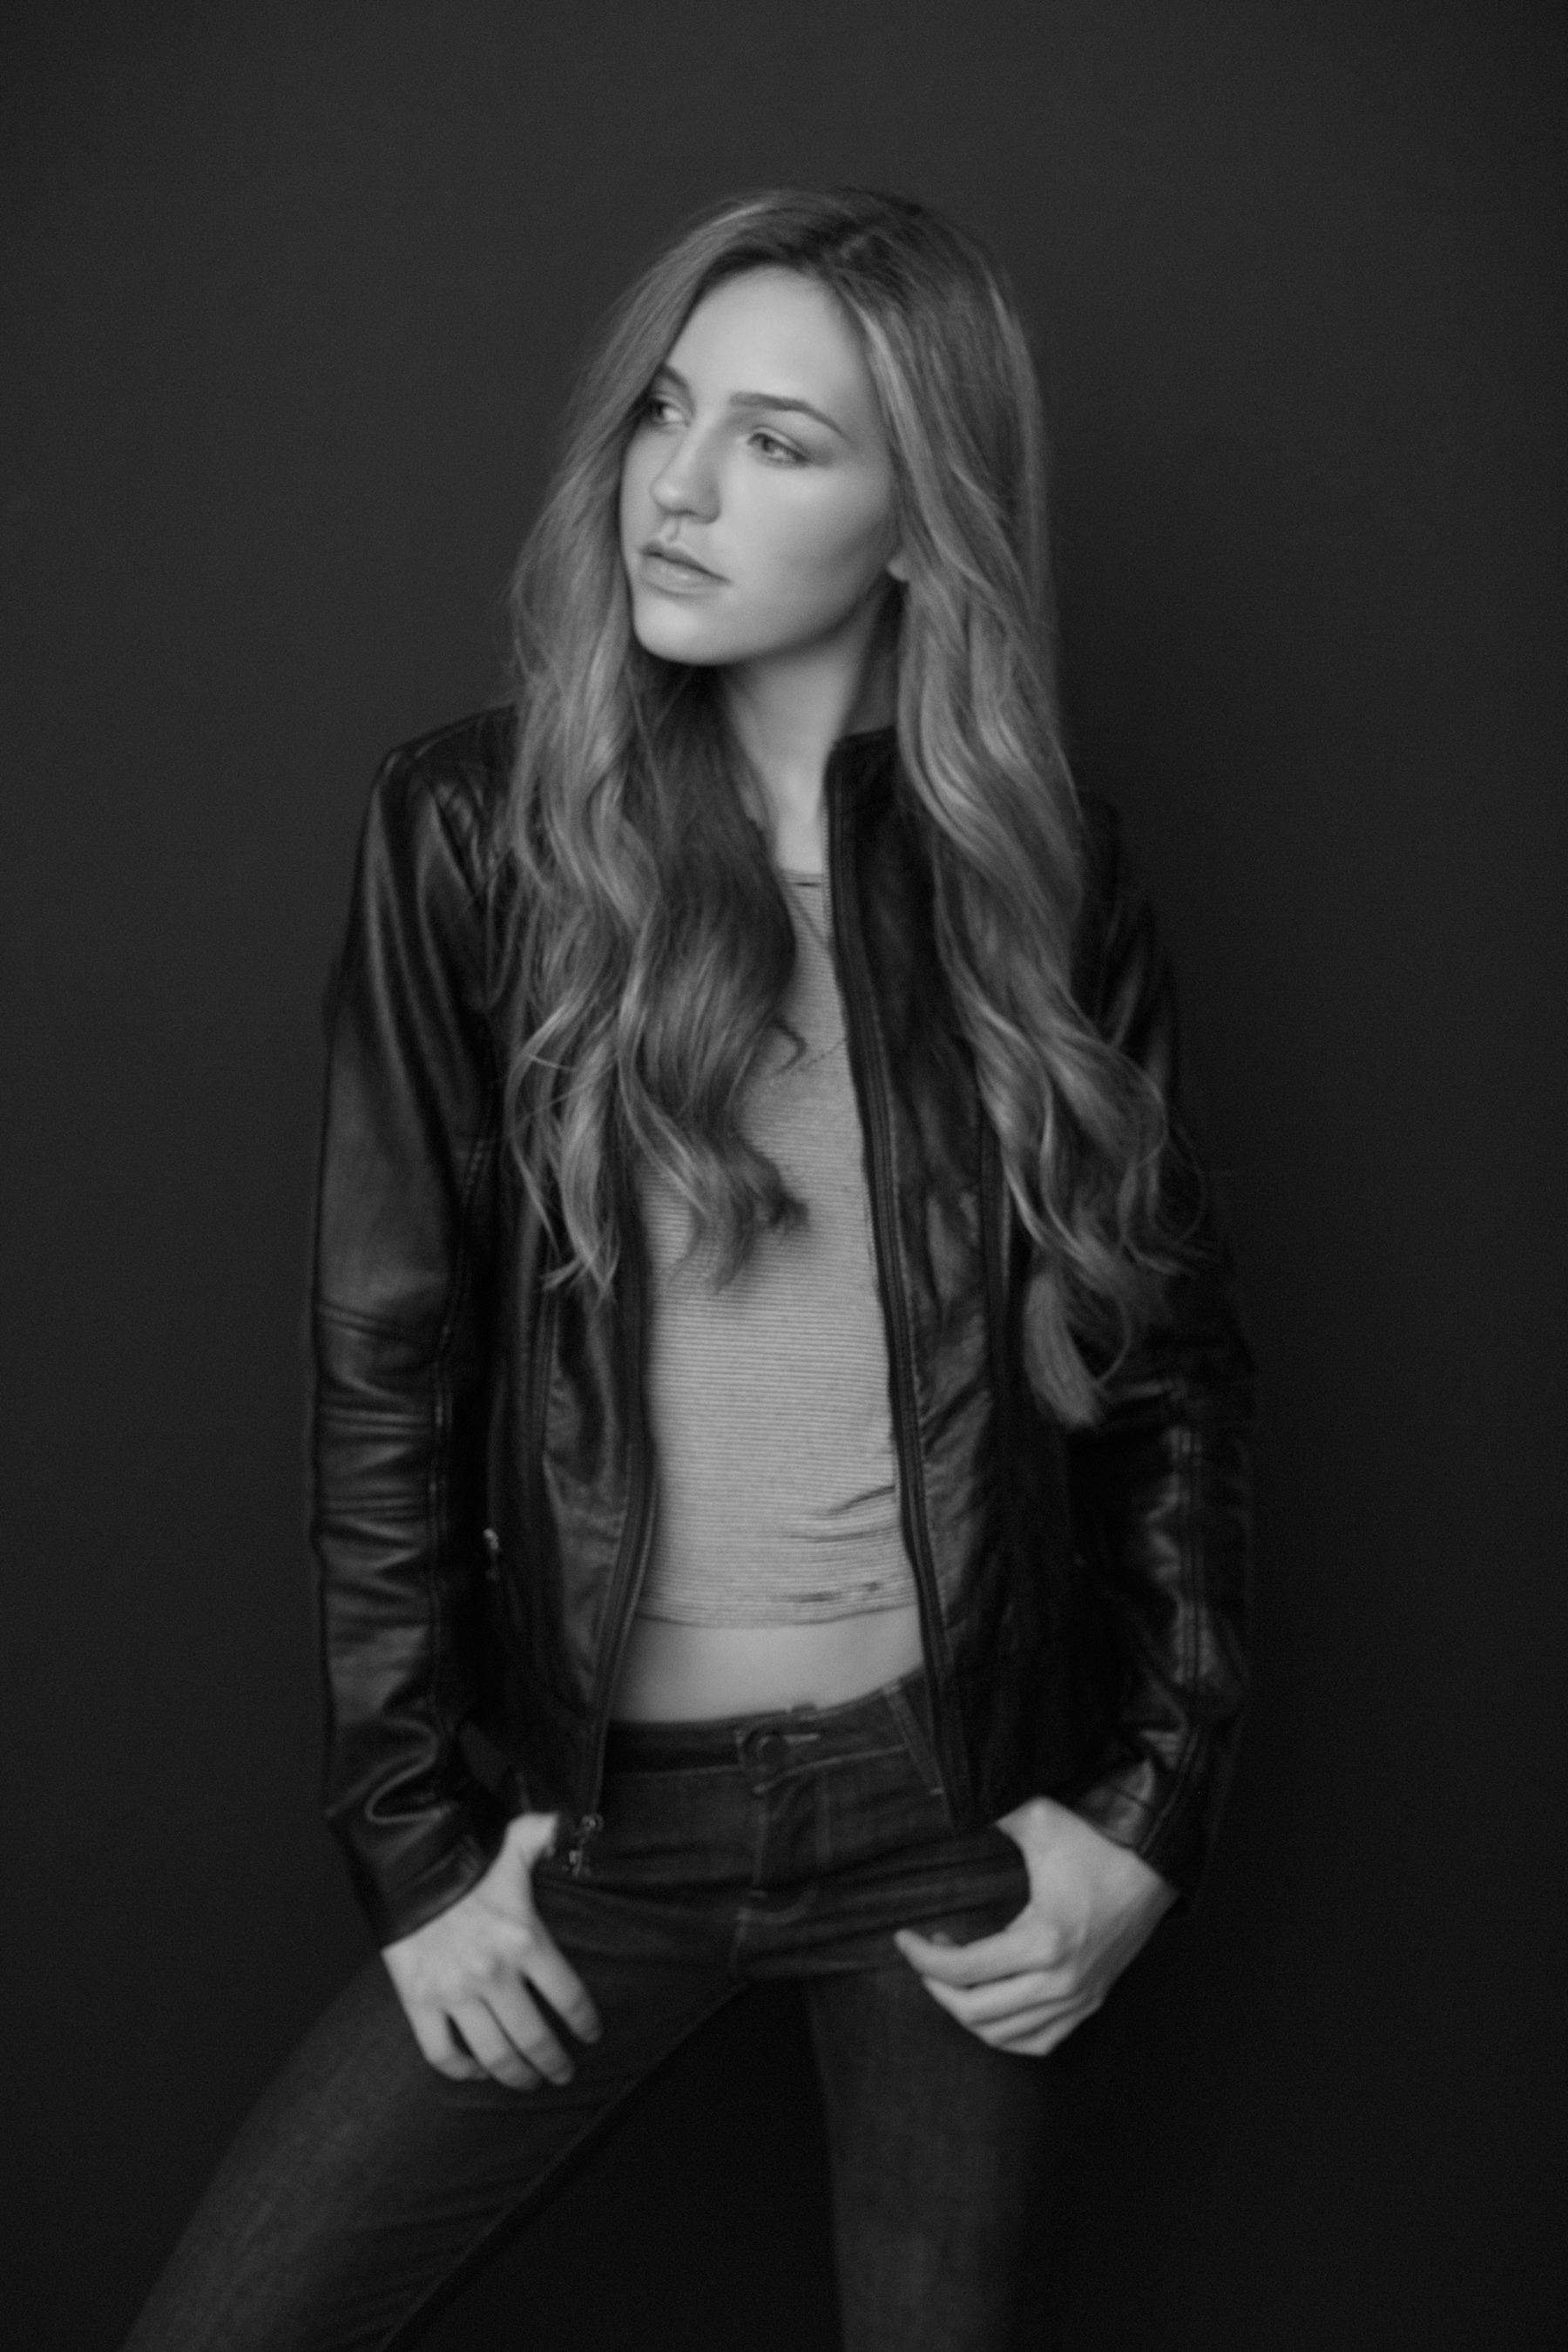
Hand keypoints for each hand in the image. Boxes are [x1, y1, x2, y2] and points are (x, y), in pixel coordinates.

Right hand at [381, 1811, 602, 2089]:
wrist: (402, 1862)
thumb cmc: (463, 1854)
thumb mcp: (514, 1842)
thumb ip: (547, 1836)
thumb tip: (569, 1823)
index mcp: (524, 1939)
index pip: (568, 1996)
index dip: (585, 2021)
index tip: (592, 2035)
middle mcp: (493, 1973)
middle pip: (534, 2037)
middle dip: (554, 2063)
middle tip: (564, 2074)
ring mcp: (454, 1992)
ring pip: (494, 2055)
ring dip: (517, 2076)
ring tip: (531, 2082)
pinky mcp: (418, 2002)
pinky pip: (442, 2054)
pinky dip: (463, 2070)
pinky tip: (477, 2070)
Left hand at [894, 1795, 1175, 2056]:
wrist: (1158, 1860)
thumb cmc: (1095, 1838)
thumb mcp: (1037, 1818)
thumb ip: (989, 1807)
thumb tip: (944, 1793)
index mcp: (1044, 1940)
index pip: (963, 1970)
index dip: (921, 1957)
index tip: (901, 1937)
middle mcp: (1063, 1981)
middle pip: (976, 2012)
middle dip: (937, 1987)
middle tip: (924, 1955)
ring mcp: (1080, 1998)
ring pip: (1004, 2035)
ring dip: (967, 2010)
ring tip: (953, 1971)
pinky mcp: (1091, 2001)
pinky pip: (1038, 2042)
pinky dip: (1004, 2032)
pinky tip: (987, 1999)